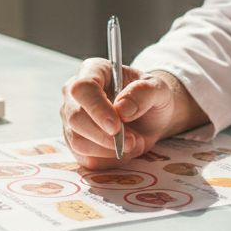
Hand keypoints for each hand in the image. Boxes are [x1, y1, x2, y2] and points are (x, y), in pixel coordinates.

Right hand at [60, 59, 180, 168]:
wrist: (151, 117)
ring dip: (109, 149)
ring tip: (133, 143)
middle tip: (133, 141)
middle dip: (106, 136)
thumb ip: (143, 93)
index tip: (116, 127)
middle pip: (76, 118)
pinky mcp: (76, 142)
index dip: (96, 108)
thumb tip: (122, 109)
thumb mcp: (158, 89)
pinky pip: (85, 158)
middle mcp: (75, 94)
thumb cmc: (151, 97)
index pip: (83, 88)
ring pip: (78, 141)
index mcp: (94, 71)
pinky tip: (122, 151)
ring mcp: (72, 119)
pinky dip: (108, 159)